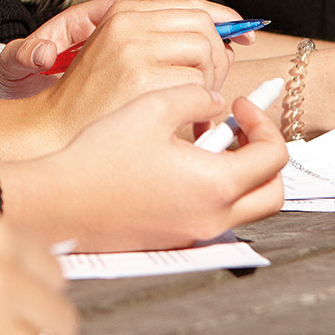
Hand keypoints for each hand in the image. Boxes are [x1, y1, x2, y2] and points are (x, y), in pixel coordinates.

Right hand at [0, 0, 243, 100]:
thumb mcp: (120, 56)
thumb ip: (162, 40)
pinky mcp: (142, 79)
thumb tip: (226, 40)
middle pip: (204, 26)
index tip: (244, 37)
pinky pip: (197, 85)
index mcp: (123, 13)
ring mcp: (134, 49)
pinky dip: (199, 106)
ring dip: (209, 83)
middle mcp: (128, 23)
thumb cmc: (91, 104)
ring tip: (193, 108)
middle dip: (218, 57)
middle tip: (209, 89)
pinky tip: (184, 121)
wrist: (54, 132)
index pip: (191, 5)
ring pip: (205, 52)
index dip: (224, 19)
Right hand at [18, 85, 285, 251]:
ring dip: (241, 174)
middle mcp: (213, 216)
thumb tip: (217, 102)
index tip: (239, 104)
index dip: (263, 122)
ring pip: (247, 207)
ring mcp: (195, 231)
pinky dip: (215, 188)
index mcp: (215, 185)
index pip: (273, 156)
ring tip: (210, 143)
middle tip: (240, 128)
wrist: (61, 201)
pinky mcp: (176, 237)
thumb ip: (196, 97)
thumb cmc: (101, 155)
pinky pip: (216, 213)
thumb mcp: (151, 109)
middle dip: (265, 155)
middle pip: (272, 192)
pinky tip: (181, 162)